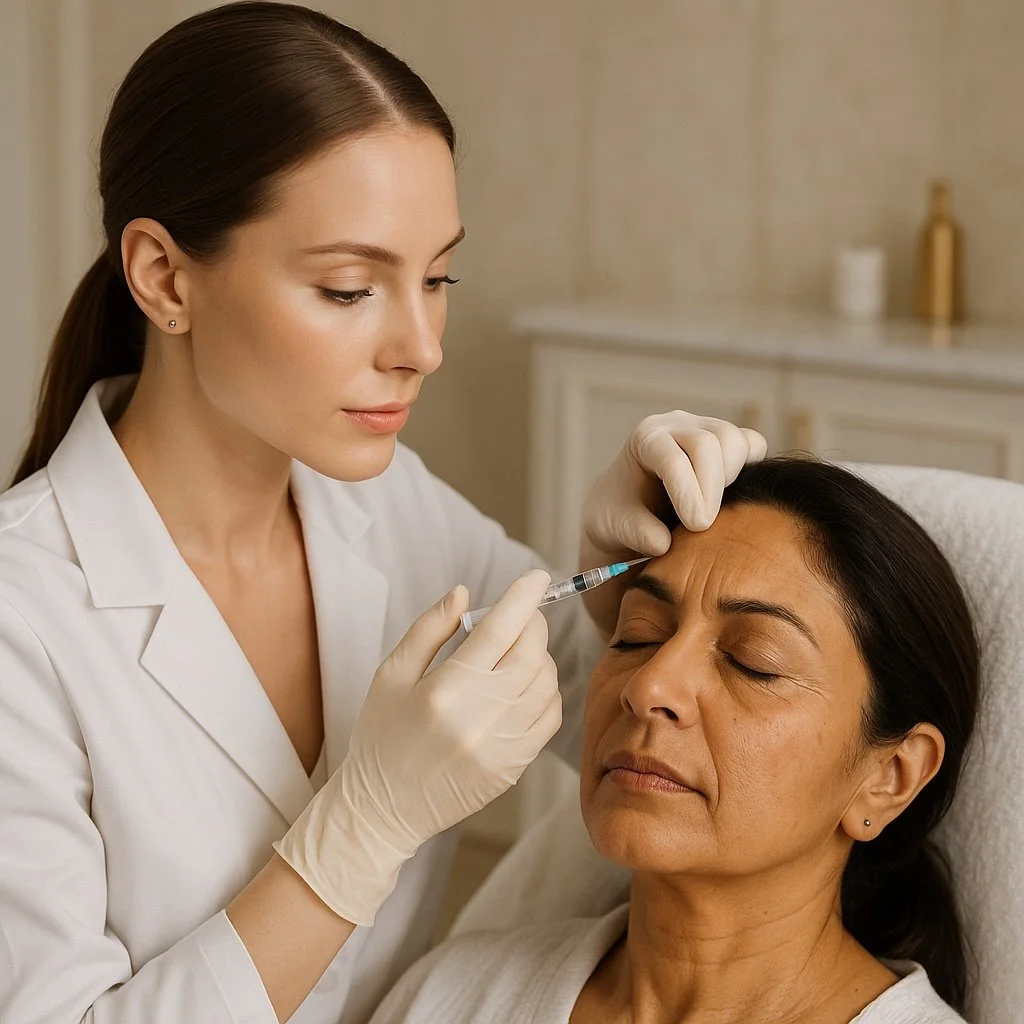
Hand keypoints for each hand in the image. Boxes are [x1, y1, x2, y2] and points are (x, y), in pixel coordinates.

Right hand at [274, 570, 559, 925]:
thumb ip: (431, 629)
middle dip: (531, 625)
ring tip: (513, 654)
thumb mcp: (391, 674)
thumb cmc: (382, 735)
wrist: (384, 808)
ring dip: (539, 657)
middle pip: (532, 652)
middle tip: (516, 619)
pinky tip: (523, 686)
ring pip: (546, 682)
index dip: (523, 596)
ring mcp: (504, 745)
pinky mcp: (516, 766)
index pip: (500, 629)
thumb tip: (465, 593)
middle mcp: (482, 716)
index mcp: (447, 688)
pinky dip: (546, 691)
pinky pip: (550, 716)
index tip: (537, 577)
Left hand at [580, 411, 766, 634]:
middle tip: (703, 525)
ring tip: (713, 508)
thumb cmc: (622, 513)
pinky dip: (751, 468)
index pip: (672, 458)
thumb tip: (664, 543)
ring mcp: (705, 428)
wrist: (633, 507)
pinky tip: (731, 496)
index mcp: (645, 438)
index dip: (687, 492)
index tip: (696, 525)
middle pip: (708, 442)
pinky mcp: (729, 441)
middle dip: (711, 487)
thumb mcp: (617, 527)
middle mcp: (676, 425)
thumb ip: (636, 533)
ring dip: (731, 477)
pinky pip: (753, 444)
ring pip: (735, 439)